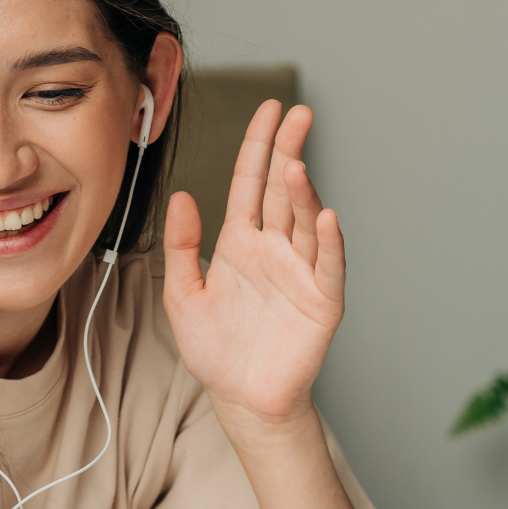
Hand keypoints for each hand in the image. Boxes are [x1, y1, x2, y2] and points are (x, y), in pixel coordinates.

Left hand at [163, 101, 344, 429]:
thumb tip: (181, 196)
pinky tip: (323, 216)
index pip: (251, 184)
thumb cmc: (215, 349)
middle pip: (282, 190)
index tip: (270, 110)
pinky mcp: (321, 300)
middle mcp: (274, 250)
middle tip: (297, 114)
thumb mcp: (183, 294)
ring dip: (301, 192)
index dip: (259, 146)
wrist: (240, 398)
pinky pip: (327, 264)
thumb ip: (181, 246)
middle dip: (289, 151)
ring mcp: (301, 272)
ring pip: (303, 221)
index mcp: (241, 243)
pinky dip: (327, 241)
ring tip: (293, 165)